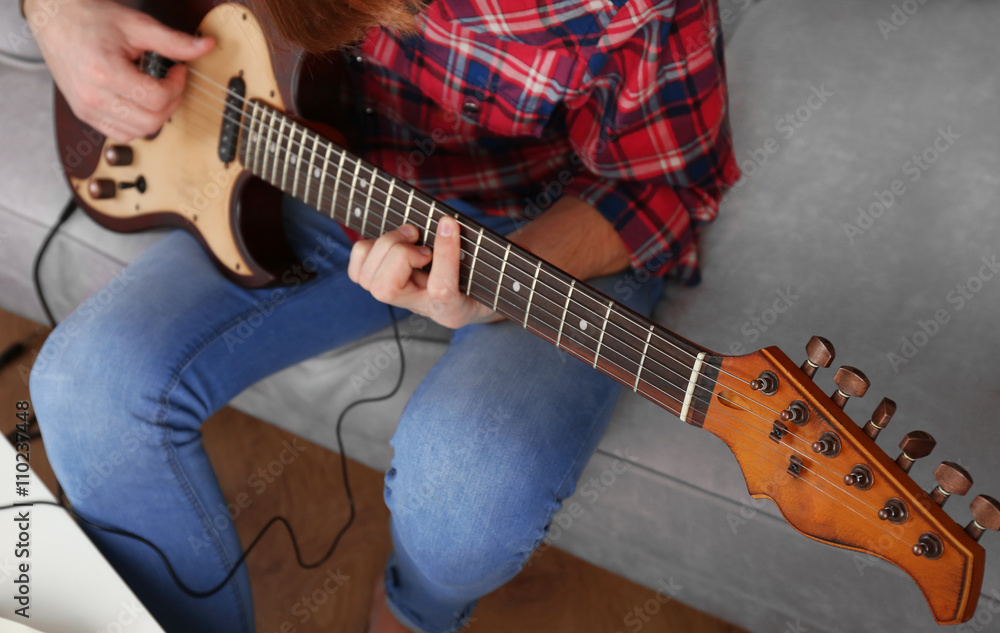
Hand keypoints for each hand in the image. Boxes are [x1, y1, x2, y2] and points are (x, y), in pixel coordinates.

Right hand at [26, 0, 213, 141]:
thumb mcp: (136, 24)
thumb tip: (206, 46)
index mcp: (104, 72)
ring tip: (155, 90)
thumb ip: (173, 41)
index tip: (179, 70)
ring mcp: (86, 108)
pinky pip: (120, 134)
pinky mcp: (84, 114)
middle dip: (171, 102)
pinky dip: (137, 124)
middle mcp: (92, 96)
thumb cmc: (89, 18)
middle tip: (171, 82)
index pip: (157, 99)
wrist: (53, 17)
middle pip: (151, 121)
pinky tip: (140, 103)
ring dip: (156, 115)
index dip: (178, 86)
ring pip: (138, 132)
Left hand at [348, 217, 499, 328]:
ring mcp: (400, 300)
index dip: (444, 253)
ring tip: (411, 234)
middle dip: (399, 253)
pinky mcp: (384, 285)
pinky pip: (357, 273)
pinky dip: (368, 250)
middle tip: (419, 236)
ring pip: (368, 281)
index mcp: (454, 310)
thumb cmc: (487, 276)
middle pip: (386, 289)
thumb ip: (485, 252)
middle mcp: (422, 309)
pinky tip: (394, 241)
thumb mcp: (494, 268)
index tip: (449, 222)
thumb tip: (452, 225)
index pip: (442, 289)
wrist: (473, 296)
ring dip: (384, 247)